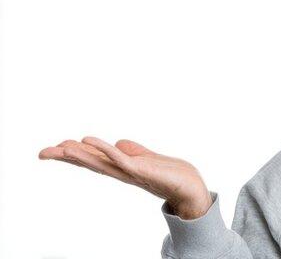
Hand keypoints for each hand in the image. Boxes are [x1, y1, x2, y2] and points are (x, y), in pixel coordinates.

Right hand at [38, 137, 211, 218]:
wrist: (191, 187)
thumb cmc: (172, 174)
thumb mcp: (148, 158)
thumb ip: (133, 151)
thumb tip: (118, 142)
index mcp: (122, 168)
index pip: (94, 160)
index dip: (74, 155)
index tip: (53, 148)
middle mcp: (122, 171)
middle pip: (90, 163)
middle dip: (66, 157)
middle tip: (42, 152)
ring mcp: (130, 171)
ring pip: (100, 162)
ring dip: (80, 154)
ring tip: (60, 147)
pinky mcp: (140, 169)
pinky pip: (119, 157)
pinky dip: (103, 148)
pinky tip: (89, 140)